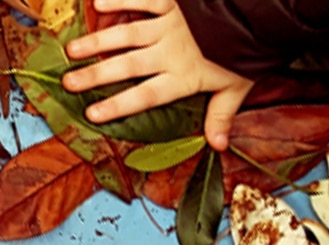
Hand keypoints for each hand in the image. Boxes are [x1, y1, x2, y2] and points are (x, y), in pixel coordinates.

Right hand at [62, 0, 254, 149]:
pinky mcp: (174, 2)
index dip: (118, 105)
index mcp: (184, 76)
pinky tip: (97, 2)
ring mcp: (169, 24)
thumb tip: (217, 146)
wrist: (261, 14)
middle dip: (95, 75)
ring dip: (97, 42)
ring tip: (71, 50)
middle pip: (127, 66)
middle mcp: (170, 51)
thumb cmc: (251, 52)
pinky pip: (143, 0)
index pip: (146, 95)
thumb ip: (222, 115)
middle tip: (67, 82)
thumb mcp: (238, 87)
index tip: (91, 114)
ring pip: (126, 34)